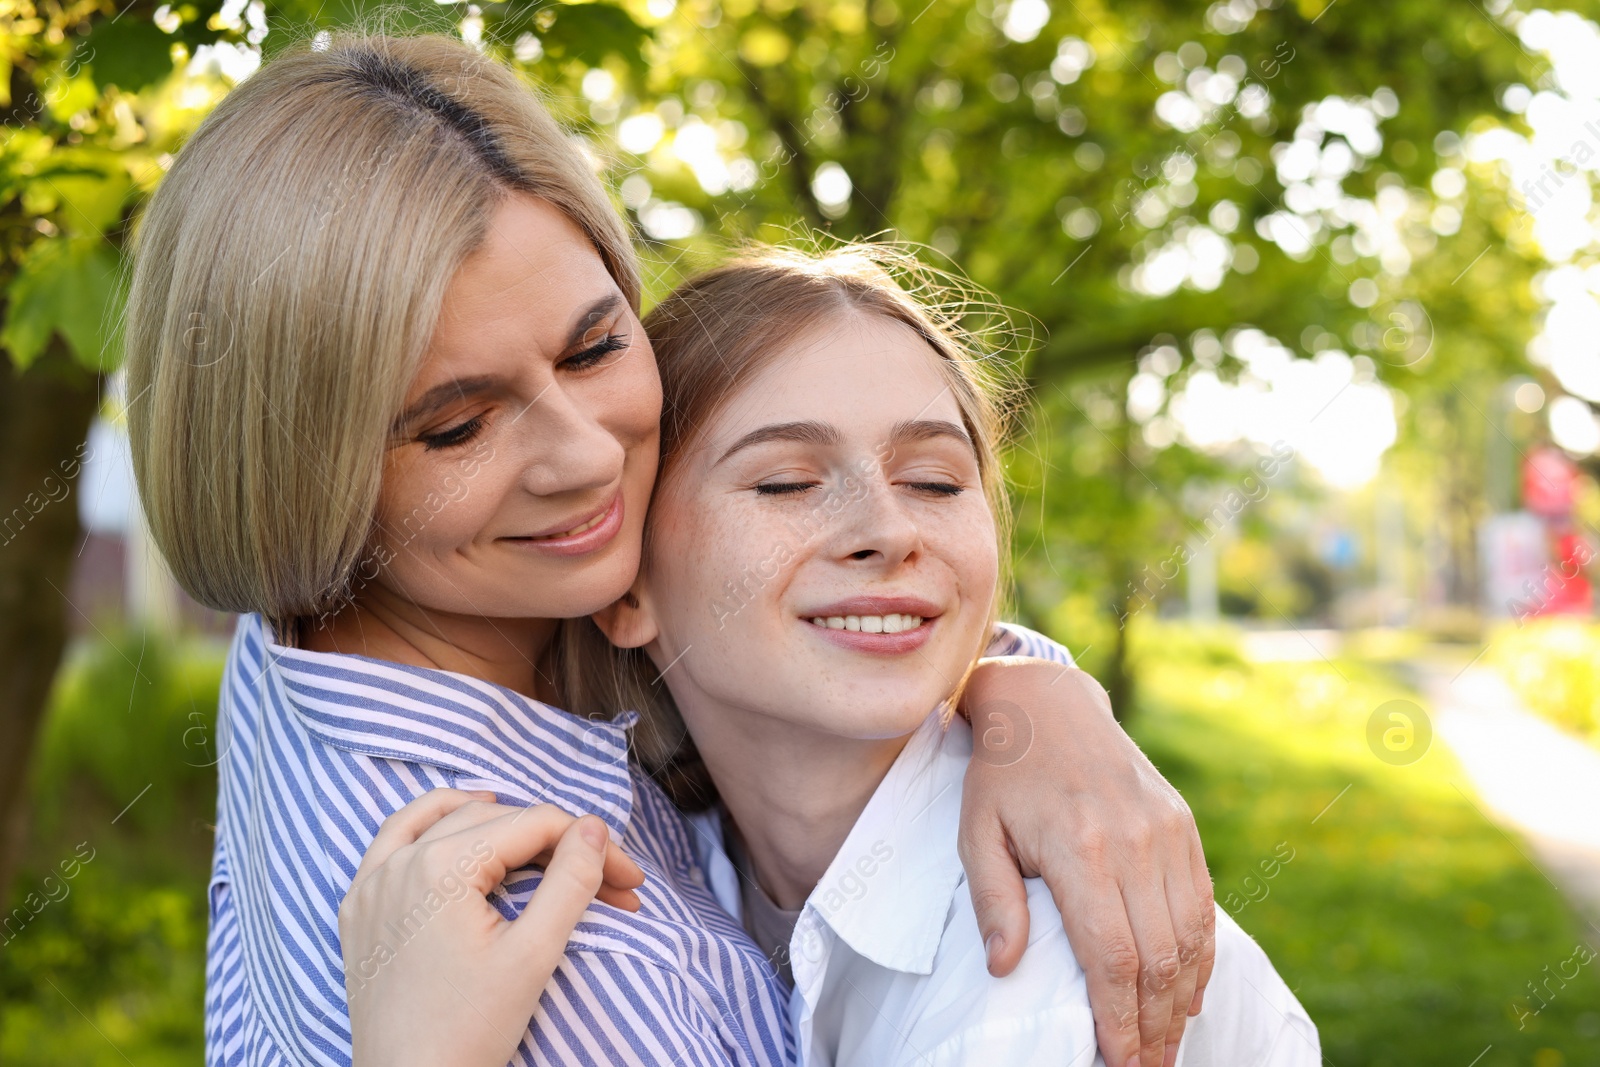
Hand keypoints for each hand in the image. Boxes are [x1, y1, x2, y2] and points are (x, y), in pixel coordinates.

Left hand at [340, 788, 646, 1066]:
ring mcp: (372, 883)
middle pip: (497, 820)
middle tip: (606, 881)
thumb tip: (593, 827)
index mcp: (441, 867)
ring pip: (442, 816)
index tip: (630, 883)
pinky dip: (431, 826)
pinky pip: (393, 840)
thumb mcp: (534, 955)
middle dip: (558, 844)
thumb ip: (571, 881)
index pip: (535, 827)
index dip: (593, 847)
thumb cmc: (469, 1031)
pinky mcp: (359, 907)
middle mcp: (398, 862)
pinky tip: (457, 835)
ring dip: (496, 817)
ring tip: (539, 836)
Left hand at [957, 658, 1214, 1066]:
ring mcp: (1167, 832)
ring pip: (1189, 938)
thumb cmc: (1002, 777)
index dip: (1119, 1019)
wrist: (1049, 706)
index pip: (1112, 956)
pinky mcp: (1183, 825)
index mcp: (1080, 848)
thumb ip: (993, 902)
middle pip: (1158, 958)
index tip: (1116, 1062)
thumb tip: (1005, 968)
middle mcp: (1134, 842)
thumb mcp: (976, 834)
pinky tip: (1187, 996)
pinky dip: (1201, 957)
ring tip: (1166, 1047)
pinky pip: (1202, 905)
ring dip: (1181, 1002)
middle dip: (1154, 1027)